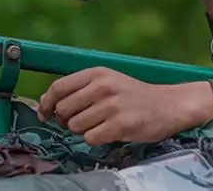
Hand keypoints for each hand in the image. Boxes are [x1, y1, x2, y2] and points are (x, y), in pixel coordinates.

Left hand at [37, 67, 212, 145]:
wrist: (168, 105)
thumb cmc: (133, 96)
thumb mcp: (107, 81)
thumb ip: (80, 88)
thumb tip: (47, 103)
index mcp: (97, 73)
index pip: (58, 87)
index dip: (46, 103)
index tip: (44, 114)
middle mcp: (103, 86)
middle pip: (63, 109)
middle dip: (66, 120)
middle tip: (80, 122)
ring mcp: (112, 105)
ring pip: (75, 126)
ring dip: (83, 130)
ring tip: (100, 125)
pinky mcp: (120, 124)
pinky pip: (90, 138)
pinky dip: (95, 139)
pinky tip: (108, 132)